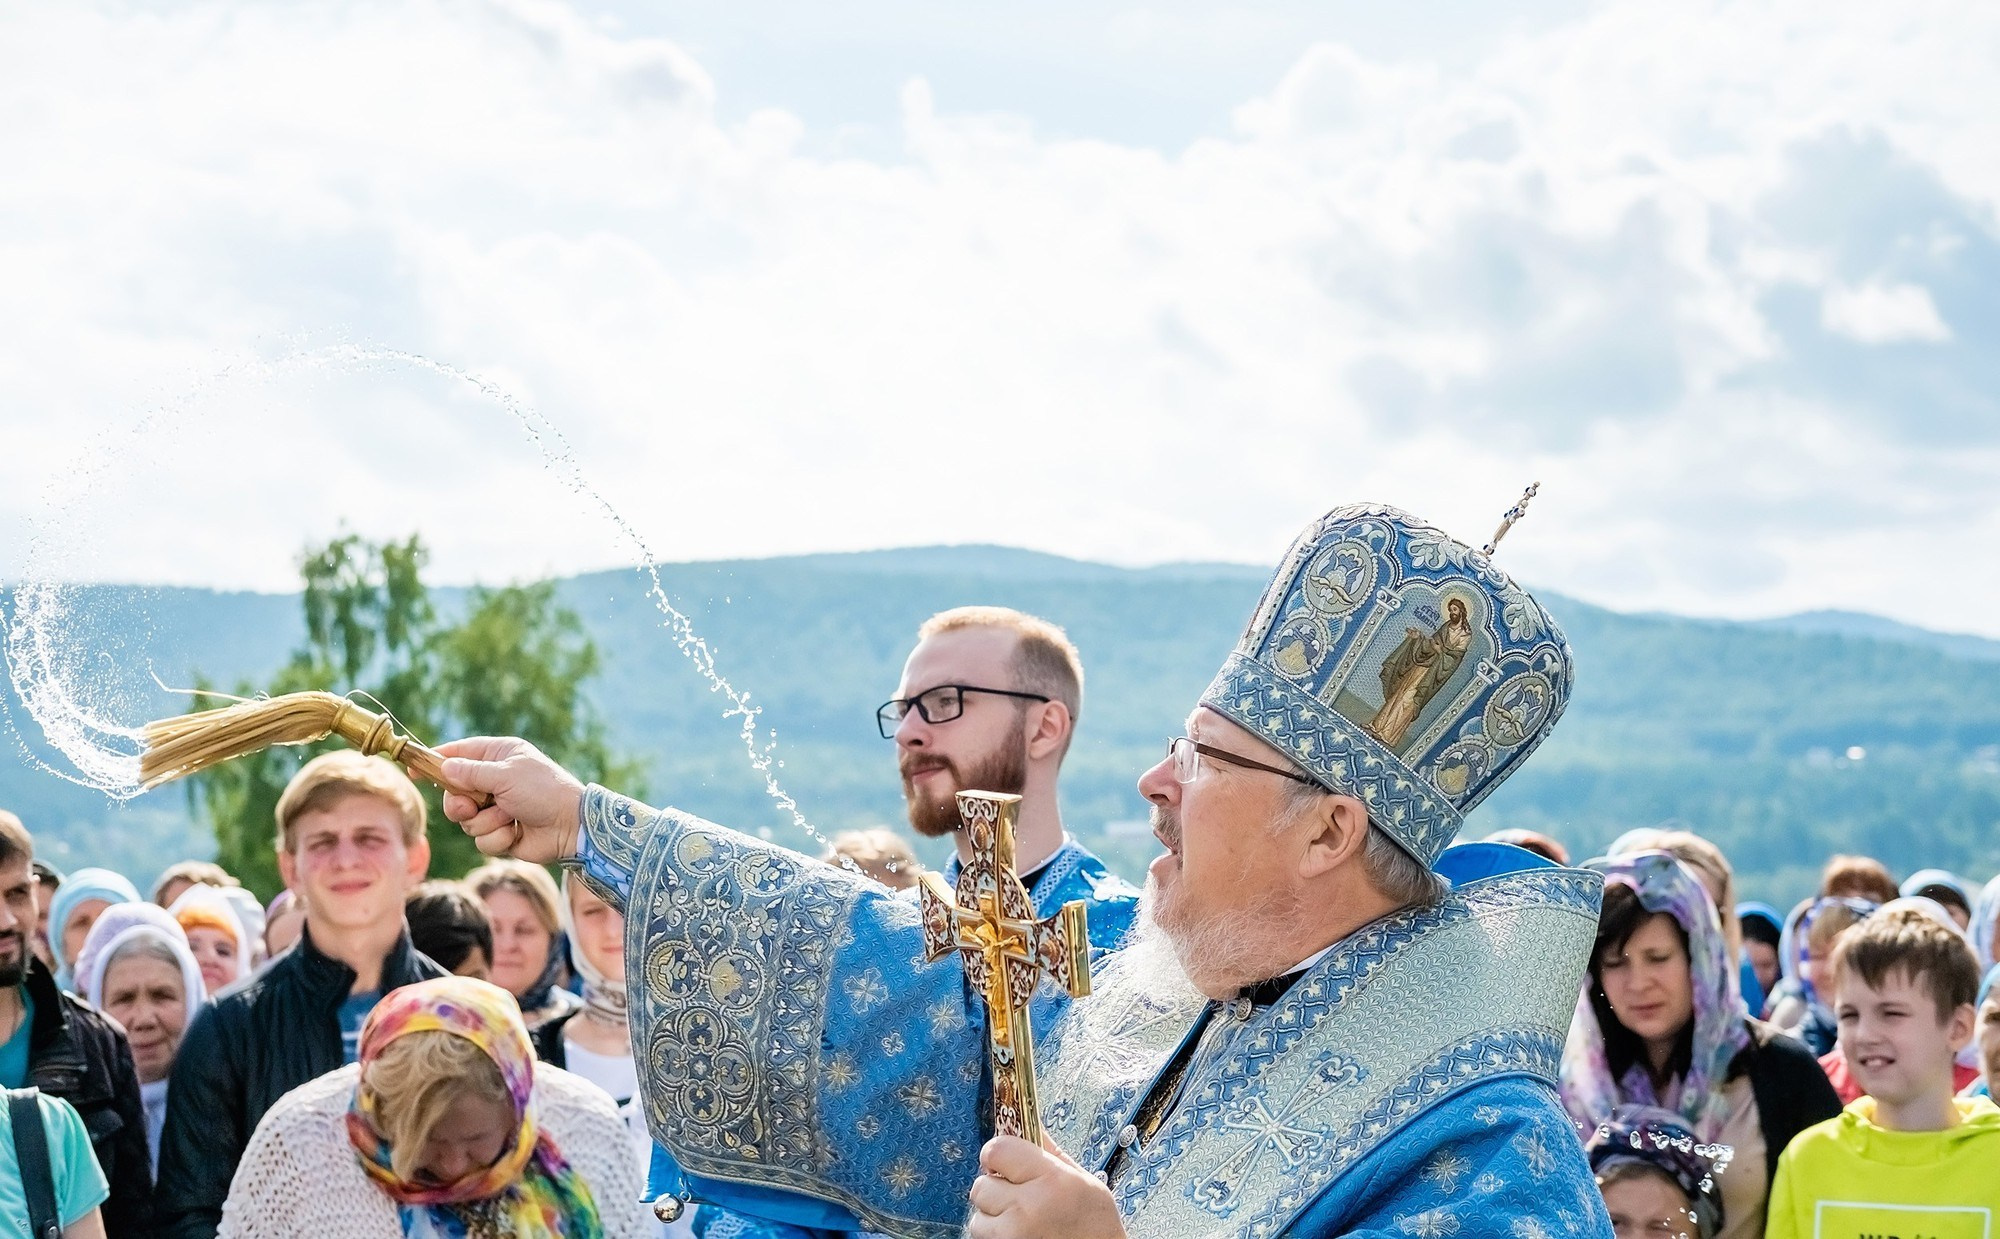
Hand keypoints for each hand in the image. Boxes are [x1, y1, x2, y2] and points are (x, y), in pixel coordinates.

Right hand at [436, 737, 584, 862]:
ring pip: (466, 820)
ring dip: (486, 822)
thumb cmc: (543, 791)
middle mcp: (495, 780)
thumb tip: (444, 767)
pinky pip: (481, 839)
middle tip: (471, 805)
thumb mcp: (506, 776)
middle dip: (459, 804)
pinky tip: (517, 831)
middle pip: (453, 793)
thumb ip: (472, 773)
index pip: (458, 754)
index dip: (434, 762)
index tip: (413, 770)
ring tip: (508, 817)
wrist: (571, 826)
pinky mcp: (501, 832)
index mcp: (498, 756)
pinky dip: (498, 837)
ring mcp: (497, 807)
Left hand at [966, 1135, 1124, 1238]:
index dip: (998, 1153)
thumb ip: (1051, 1153)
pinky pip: (983, 1237)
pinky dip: (995, 1235)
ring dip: (992, 1216)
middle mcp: (1029, 1206)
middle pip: (981, 1184)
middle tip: (1015, 1194)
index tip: (1004, 1160)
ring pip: (977, 1216)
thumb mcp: (1084, 1180)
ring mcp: (1014, 1234)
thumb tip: (1029, 1125)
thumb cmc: (1096, 1225)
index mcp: (1052, 1179)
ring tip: (1018, 1218)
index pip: (998, 1149)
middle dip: (994, 1187)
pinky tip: (1018, 1233)